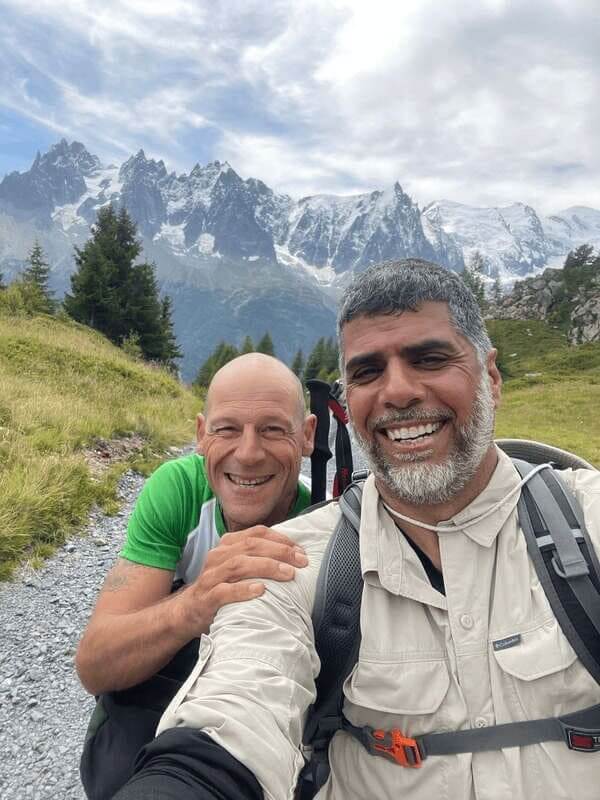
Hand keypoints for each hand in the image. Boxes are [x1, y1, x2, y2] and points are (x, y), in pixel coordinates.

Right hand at [173, 526, 307, 637]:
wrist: (188, 611)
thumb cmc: (221, 587)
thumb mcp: (237, 566)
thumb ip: (258, 557)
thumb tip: (293, 555)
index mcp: (228, 544)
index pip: (257, 533)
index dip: (281, 539)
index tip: (300, 550)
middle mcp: (218, 556)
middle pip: (251, 546)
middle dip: (280, 552)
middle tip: (301, 562)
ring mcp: (211, 576)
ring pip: (239, 564)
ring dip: (266, 567)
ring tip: (287, 574)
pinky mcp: (206, 598)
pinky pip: (224, 591)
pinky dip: (243, 590)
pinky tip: (260, 590)